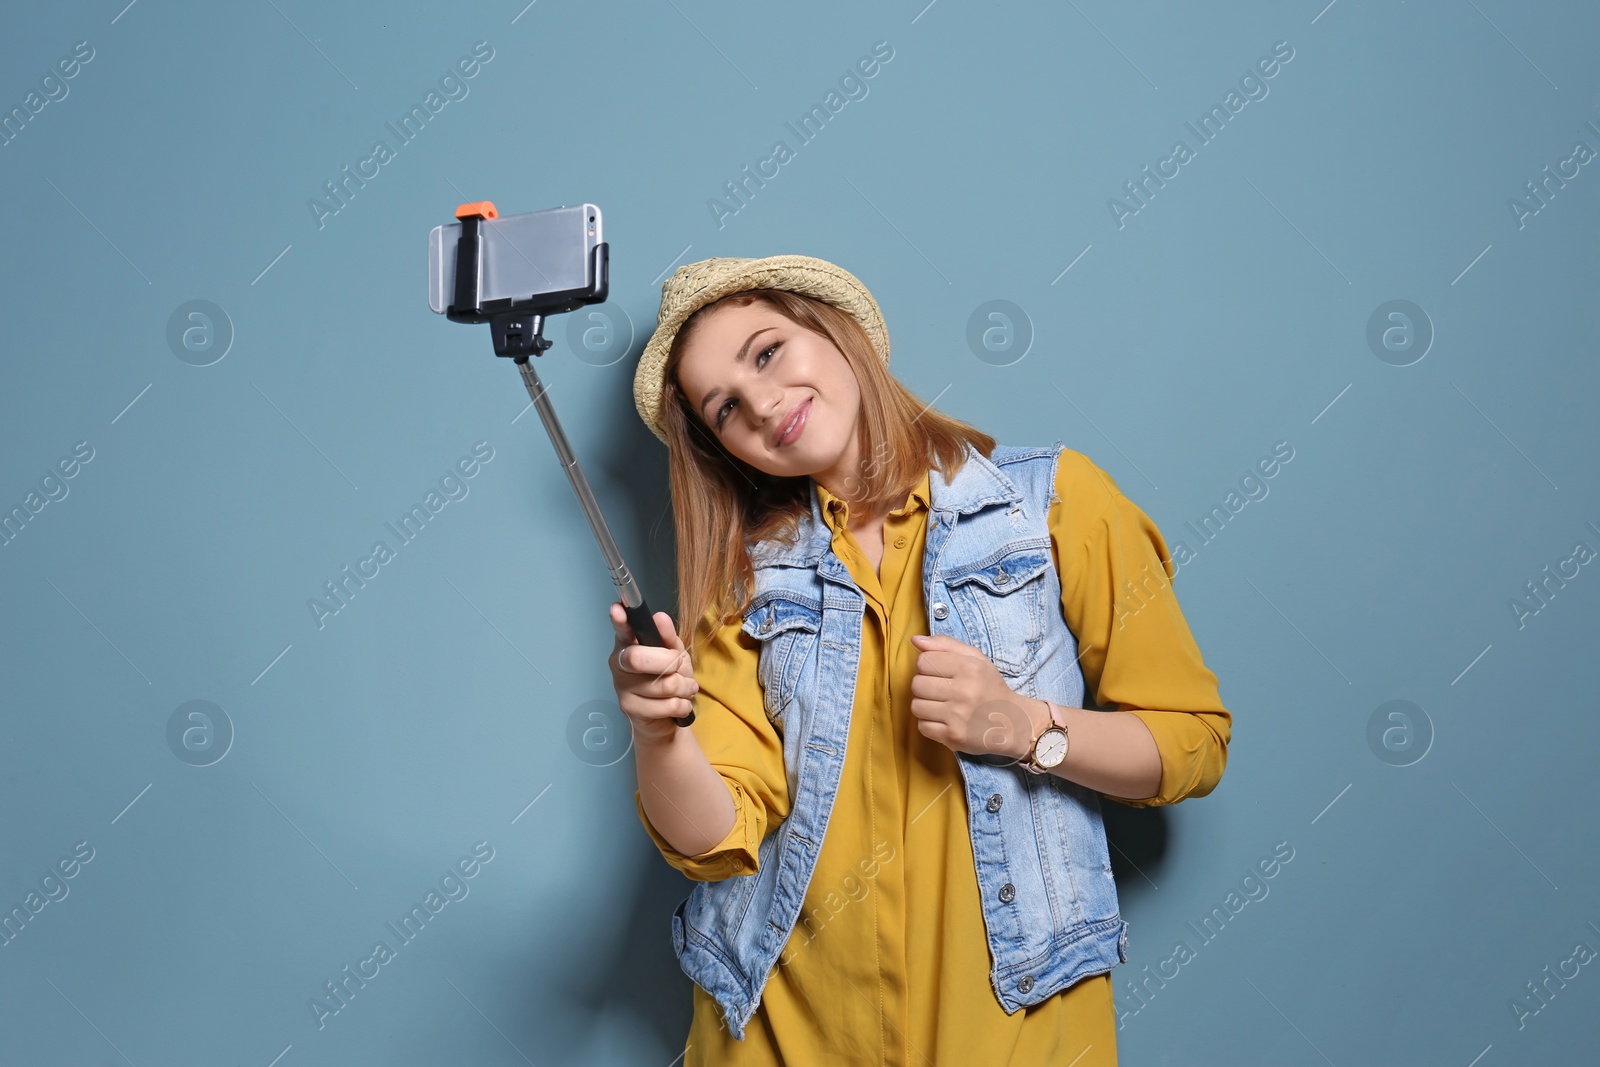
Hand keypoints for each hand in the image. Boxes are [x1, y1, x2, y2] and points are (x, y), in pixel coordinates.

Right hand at [607, 603, 697, 745]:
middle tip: (679, 668)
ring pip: (662, 684)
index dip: (619, 621)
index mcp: (628, 644)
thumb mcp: (674, 654)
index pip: (621, 630)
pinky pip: (667, 705)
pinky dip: (682, 705)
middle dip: (669, 662)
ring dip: (684, 687)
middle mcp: (619, 663)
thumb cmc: (667, 678)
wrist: (664, 717)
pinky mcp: (630, 709)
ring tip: (686, 689)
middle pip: (638, 657)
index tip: (617, 609)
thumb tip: (660, 617)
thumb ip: (668, 637)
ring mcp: (622, 687)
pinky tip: (680, 704)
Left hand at [907, 634, 1043, 760]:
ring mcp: (958, 716)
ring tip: (941, 705)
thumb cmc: (989, 686)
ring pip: (916, 706)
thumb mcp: (975, 658)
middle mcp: (964, 691)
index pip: (923, 661)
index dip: (927, 666)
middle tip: (940, 690)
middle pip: (917, 684)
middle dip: (924, 686)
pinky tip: (944, 720)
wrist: (1012, 722)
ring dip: (925, 705)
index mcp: (970, 668)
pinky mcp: (954, 737)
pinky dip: (929, 723)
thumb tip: (915, 640)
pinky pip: (922, 726)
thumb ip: (945, 645)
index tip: (939, 672)